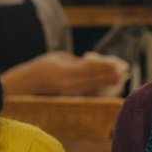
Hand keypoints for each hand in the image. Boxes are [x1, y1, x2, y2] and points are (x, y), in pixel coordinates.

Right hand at [3, 51, 122, 95]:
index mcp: (66, 71)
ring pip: (91, 86)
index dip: (104, 67)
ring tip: (116, 79)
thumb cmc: (44, 65)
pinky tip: (104, 85)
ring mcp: (68, 90)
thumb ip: (76, 61)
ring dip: (104, 82)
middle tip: (122, 74)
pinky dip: (96, 87)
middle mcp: (68, 83)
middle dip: (108, 76)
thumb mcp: (60, 57)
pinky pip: (86, 90)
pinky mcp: (68, 94)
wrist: (29, 81)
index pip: (90, 68)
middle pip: (93, 79)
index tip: (116, 65)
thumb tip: (92, 64)